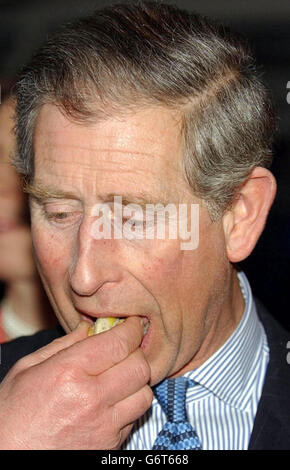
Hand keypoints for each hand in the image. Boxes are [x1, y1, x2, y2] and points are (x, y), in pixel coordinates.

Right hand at [0, 317, 151, 448]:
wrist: (8, 457)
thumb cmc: (12, 414)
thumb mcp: (27, 370)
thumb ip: (62, 345)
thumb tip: (88, 328)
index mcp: (69, 372)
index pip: (119, 342)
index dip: (131, 329)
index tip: (131, 324)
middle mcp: (91, 398)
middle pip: (140, 366)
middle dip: (136, 351)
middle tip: (125, 348)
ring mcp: (103, 425)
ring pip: (144, 394)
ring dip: (137, 381)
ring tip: (120, 376)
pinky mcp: (109, 445)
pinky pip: (134, 418)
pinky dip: (129, 405)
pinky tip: (111, 400)